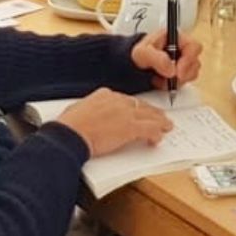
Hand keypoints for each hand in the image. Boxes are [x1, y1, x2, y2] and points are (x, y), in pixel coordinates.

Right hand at [54, 88, 173, 157]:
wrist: (70, 134)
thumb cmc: (69, 126)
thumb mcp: (78, 110)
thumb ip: (89, 110)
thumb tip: (87, 114)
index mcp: (104, 95)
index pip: (126, 100)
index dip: (134, 107)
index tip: (137, 111)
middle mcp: (118, 101)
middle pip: (140, 105)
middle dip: (151, 112)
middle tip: (159, 117)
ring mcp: (126, 114)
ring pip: (150, 116)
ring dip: (160, 122)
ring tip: (166, 126)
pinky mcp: (131, 128)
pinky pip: (151, 130)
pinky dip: (156, 135)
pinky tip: (157, 140)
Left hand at [132, 29, 202, 88]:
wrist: (132, 65)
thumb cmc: (138, 54)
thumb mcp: (142, 53)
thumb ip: (156, 58)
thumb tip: (171, 68)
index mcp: (175, 37)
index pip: (194, 46)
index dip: (189, 60)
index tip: (178, 72)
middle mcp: (182, 48)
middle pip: (195, 62)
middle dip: (183, 73)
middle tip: (170, 79)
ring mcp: (183, 61)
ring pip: (191, 73)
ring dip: (178, 80)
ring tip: (162, 79)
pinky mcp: (181, 72)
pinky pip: (184, 81)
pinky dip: (174, 85)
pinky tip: (163, 82)